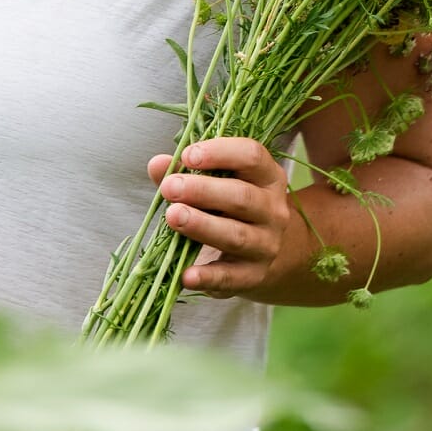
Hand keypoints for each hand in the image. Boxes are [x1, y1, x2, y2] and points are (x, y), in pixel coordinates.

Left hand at [146, 137, 291, 299]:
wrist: (264, 251)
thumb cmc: (231, 206)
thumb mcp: (217, 182)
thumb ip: (186, 171)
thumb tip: (158, 164)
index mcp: (267, 177)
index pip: (252, 156)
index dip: (220, 153)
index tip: (188, 155)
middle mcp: (273, 210)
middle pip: (242, 197)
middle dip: (203, 190)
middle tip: (170, 187)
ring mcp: (266, 245)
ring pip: (236, 235)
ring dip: (202, 225)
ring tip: (172, 216)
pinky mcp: (253, 275)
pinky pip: (230, 277)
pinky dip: (208, 277)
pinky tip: (186, 275)